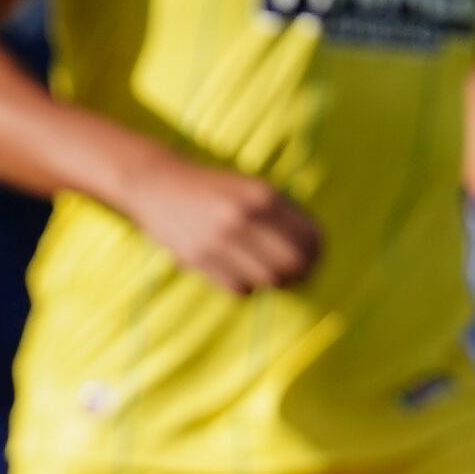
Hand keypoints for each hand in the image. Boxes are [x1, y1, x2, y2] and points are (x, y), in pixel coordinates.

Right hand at [127, 153, 323, 292]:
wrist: (156, 184)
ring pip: (269, 280)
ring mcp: (220, 240)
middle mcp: (244, 217)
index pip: (309, 236)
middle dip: (301, 272)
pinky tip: (242, 276)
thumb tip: (312, 244)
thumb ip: (280, 210)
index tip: (313, 256)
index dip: (317, 252)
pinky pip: (239, 289)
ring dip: (273, 282)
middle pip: (294, 263)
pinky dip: (246, 288)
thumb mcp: (250, 186)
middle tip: (297, 274)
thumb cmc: (211, 187)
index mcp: (262, 195)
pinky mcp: (199, 259)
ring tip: (269, 276)